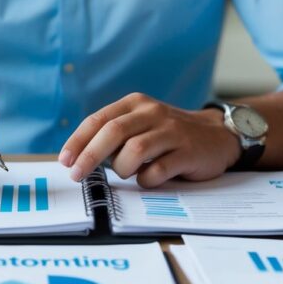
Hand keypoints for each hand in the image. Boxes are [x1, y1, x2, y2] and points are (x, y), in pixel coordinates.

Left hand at [58, 93, 240, 187]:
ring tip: (128, 173)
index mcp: (135, 104)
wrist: (217, 136)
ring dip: (123, 168)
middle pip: (113, 132)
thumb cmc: (169, 135)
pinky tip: (149, 179)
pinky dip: (147, 179)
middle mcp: (152, 113)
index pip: (98, 120)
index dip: (78, 141)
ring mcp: (172, 131)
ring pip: (135, 150)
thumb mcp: (141, 125)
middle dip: (89, 156)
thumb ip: (115, 136)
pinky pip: (159, 170)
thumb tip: (79, 158)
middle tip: (77, 175)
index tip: (64, 161)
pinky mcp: (188, 151)